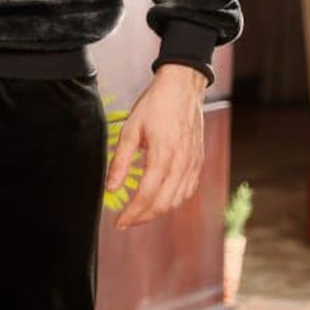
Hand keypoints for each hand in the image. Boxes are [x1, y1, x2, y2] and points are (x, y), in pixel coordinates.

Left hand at [105, 64, 207, 228]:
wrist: (183, 87)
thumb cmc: (155, 105)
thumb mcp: (130, 129)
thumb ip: (120, 161)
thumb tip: (111, 188)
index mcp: (163, 156)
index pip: (146, 196)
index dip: (132, 214)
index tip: (119, 222)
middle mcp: (181, 163)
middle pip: (163, 204)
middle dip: (143, 217)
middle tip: (127, 221)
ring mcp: (193, 163)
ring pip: (177, 201)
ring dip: (158, 211)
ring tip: (140, 212)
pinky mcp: (198, 161)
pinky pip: (188, 190)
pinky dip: (174, 200)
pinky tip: (161, 199)